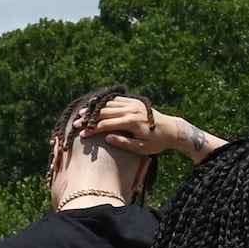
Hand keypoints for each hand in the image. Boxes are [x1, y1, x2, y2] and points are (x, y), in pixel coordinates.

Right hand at [84, 96, 216, 165]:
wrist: (172, 129)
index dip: (93, 129)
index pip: (107, 124)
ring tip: (82, 113)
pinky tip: (96, 106)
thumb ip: (124, 143)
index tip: (82, 135)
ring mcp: (133, 104)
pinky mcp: (135, 101)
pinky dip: (105, 102)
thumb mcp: (141, 148)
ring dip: (95, 109)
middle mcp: (131, 110)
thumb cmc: (156, 142)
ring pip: (109, 104)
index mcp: (132, 122)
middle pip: (105, 112)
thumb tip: (107, 138)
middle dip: (89, 118)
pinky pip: (117, 99)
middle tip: (76, 123)